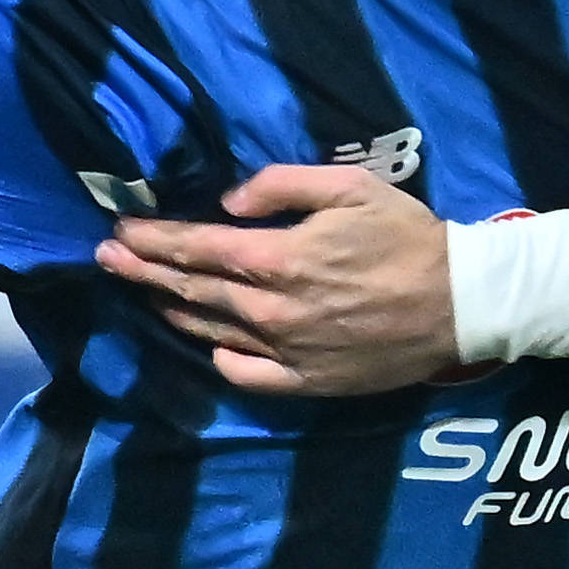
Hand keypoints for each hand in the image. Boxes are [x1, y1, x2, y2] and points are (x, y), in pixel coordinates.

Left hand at [97, 161, 459, 394]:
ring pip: (212, 332)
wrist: (460, 304)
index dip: (153, 238)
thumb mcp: (349, 187)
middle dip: (144, 271)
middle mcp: (271, 310)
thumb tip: (229, 202)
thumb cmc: (407, 236)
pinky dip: (222, 360)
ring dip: (172, 311)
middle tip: (108, 259)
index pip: (196, 247)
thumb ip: (281, 186)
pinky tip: (208, 347)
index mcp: (278, 258)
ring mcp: (286, 351)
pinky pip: (248, 375)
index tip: (120, 230)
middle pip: (191, 290)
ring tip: (145, 295)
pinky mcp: (307, 382)